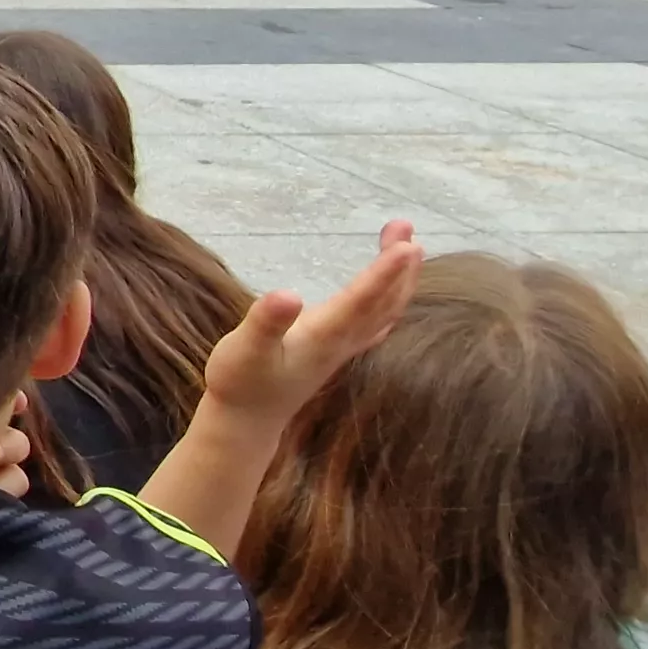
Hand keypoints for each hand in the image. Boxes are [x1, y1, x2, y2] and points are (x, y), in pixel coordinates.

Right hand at [200, 220, 424, 422]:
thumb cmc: (240, 383)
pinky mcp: (337, 352)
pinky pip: (377, 323)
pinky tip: (395, 295)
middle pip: (383, 302)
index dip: (384, 273)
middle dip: (400, 265)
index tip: (407, 245)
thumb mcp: (243, 350)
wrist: (247, 422)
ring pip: (385, 311)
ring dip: (400, 278)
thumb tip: (287, 293)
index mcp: (322, 337)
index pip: (361, 300)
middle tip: (405, 226)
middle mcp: (342, 341)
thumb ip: (265, 322)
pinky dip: (391, 302)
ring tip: (408, 244)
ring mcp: (343, 348)